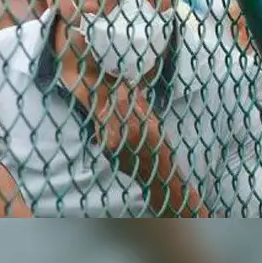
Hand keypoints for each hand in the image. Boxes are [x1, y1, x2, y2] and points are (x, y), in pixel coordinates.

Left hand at [93, 79, 207, 217]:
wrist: (155, 178)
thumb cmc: (160, 150)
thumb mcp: (156, 125)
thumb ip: (141, 106)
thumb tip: (132, 89)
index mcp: (133, 127)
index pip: (120, 99)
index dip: (122, 89)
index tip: (125, 85)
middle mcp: (118, 136)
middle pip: (108, 107)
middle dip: (114, 99)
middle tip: (121, 95)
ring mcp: (109, 145)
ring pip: (102, 118)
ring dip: (109, 110)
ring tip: (119, 109)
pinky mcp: (104, 151)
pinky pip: (100, 130)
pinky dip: (105, 123)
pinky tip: (115, 123)